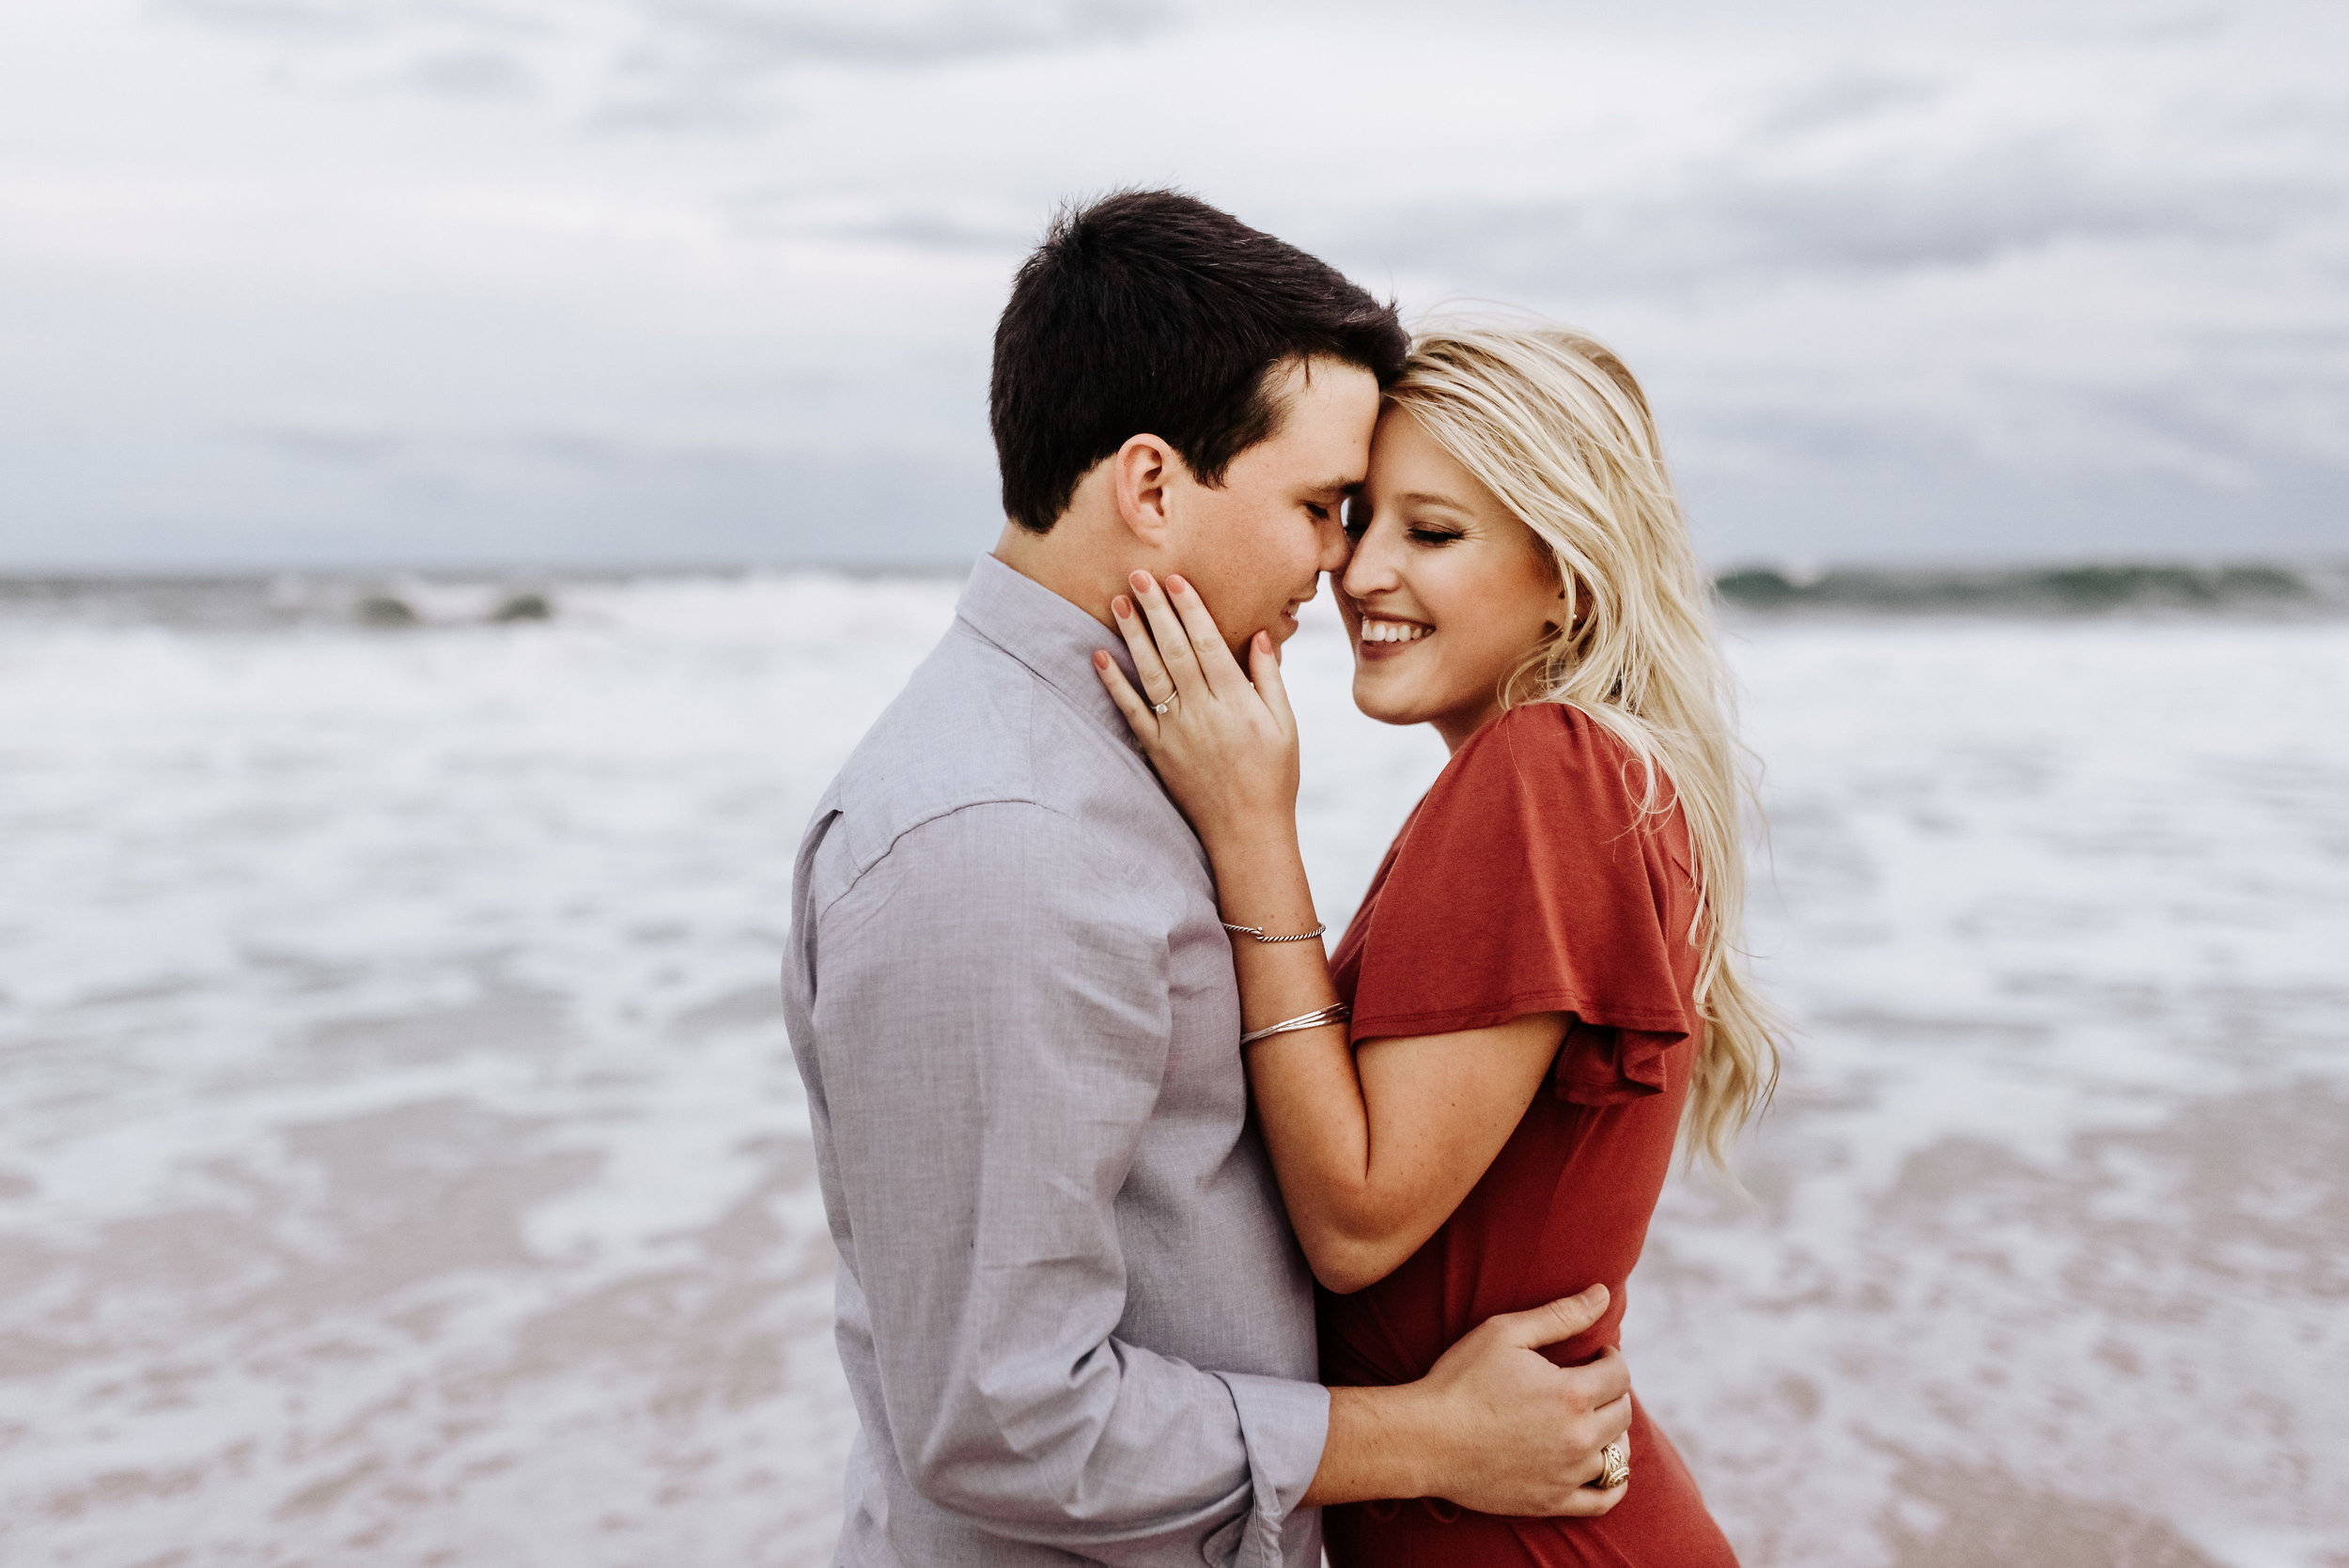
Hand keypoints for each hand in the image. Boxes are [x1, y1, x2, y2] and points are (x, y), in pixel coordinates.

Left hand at [1093, 570, 1300, 850]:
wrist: (1246, 830)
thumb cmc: (1273, 775)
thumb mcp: (1286, 725)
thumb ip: (1270, 678)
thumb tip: (1261, 635)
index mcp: (1236, 701)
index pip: (1208, 643)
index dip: (1190, 608)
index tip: (1175, 579)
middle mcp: (1203, 712)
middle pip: (1174, 650)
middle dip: (1155, 610)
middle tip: (1137, 575)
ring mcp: (1176, 731)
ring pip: (1150, 674)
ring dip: (1132, 636)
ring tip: (1117, 602)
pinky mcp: (1157, 751)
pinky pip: (1131, 712)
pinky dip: (1113, 684)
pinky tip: (1098, 657)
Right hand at [1412, 1284, 1632, 1516]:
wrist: (1424, 1440)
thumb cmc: (1460, 1379)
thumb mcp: (1505, 1333)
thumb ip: (1560, 1314)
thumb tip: (1603, 1293)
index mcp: (1571, 1394)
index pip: (1619, 1374)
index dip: (1611, 1357)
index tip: (1596, 1353)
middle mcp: (1578, 1438)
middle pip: (1622, 1412)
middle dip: (1612, 1391)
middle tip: (1590, 1381)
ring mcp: (1567, 1475)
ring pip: (1619, 1454)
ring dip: (1613, 1432)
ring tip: (1591, 1418)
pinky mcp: (1552, 1502)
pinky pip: (1604, 1500)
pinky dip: (1614, 1483)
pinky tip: (1602, 1464)